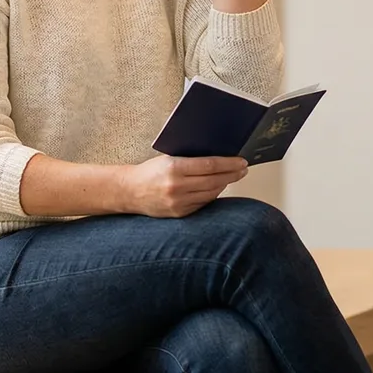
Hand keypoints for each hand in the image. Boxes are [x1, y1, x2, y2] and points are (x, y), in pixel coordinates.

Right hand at [120, 154, 247, 217]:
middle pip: (214, 180)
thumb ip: (190, 160)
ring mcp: (179, 202)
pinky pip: (203, 203)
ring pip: (211, 193)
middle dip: (232, 174)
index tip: (241, 161)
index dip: (229, 164)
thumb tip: (218, 158)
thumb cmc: (149, 172)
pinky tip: (217, 187)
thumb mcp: (168, 159)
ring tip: (232, 177)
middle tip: (243, 169)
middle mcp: (177, 186)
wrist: (130, 192)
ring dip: (224, 184)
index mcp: (174, 168)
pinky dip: (212, 194)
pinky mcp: (180, 213)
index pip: (210, 165)